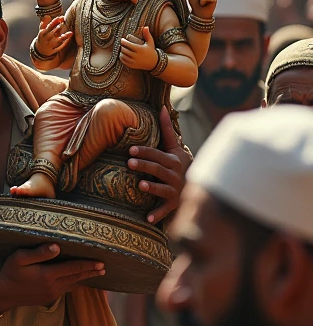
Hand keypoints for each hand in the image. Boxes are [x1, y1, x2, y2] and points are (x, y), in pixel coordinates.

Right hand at [0, 243, 104, 308]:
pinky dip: (76, 284)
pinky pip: (67, 290)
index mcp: (48, 275)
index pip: (73, 268)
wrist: (4, 294)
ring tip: (97, 275)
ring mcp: (52, 293)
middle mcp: (53, 286)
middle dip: (91, 272)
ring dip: (86, 279)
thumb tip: (57, 246)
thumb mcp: (20, 258)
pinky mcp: (49, 298)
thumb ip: (39, 252)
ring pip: (74, 285)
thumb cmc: (10, 272)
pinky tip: (79, 281)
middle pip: (77, 277)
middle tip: (104, 268)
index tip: (101, 262)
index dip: (88, 265)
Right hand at [35, 15, 72, 58]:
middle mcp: (46, 39)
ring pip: (57, 41)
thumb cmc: (42, 38)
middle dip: (57, 29)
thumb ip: (45, 23)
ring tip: (70, 33)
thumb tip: (47, 16)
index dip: (55, 21)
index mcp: (42, 33)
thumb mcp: (42, 31)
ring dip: (63, 37)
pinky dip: (64, 44)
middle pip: (52, 33)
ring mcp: (50, 45)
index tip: (60, 17)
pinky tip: (69, 40)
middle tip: (65, 24)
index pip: (49, 26)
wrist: (39, 50)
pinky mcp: (53, 50)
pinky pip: (59, 48)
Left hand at [120, 26, 157, 70]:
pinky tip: (122, 55)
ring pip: (123, 56)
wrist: (154, 63)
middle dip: (122, 46)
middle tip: (121, 44)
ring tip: (122, 49)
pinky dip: (121, 58)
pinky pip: (124, 62)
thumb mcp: (150, 42)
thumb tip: (145, 27)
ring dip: (121, 52)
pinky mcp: (132, 66)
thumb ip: (147, 34)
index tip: (122, 39)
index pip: (128, 44)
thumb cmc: (151, 51)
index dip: (123, 41)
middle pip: (124, 50)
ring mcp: (134, 62)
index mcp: (140, 49)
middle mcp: (136, 56)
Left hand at [127, 106, 191, 223]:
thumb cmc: (179, 163)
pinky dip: (157, 215)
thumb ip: (167, 129)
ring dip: (152, 188)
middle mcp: (175, 175)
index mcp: (173, 159)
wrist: (196, 186)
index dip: (145, 151)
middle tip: (129, 162)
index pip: (157, 154)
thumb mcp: (175, 147)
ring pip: (163, 189)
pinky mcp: (173, 205)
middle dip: (145, 165)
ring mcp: (175, 190)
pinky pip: (165, 210)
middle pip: (158, 169)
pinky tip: (147, 219)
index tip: (130, 149)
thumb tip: (162, 106)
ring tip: (140, 185)